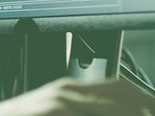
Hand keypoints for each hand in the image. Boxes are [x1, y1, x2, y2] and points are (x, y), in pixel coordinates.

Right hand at [0, 77, 154, 115]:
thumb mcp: (54, 112)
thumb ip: (79, 110)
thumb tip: (112, 111)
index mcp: (72, 87)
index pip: (121, 86)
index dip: (143, 98)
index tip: (151, 108)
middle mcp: (69, 90)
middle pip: (122, 95)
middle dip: (140, 108)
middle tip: (148, 114)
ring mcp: (62, 100)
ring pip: (112, 107)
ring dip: (127, 113)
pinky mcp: (55, 110)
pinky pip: (89, 115)